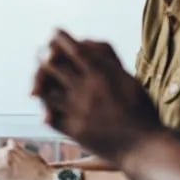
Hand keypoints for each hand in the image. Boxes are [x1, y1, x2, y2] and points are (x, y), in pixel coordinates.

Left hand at [32, 30, 161, 161]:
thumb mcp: (130, 82)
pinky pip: (51, 118)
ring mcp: (78, 109)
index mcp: (102, 74)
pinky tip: (45, 113)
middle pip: (54, 67)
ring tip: (35, 83)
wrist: (144, 147)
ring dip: (39, 84)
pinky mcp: (74, 130)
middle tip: (39, 53)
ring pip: (47, 91)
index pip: (75, 50)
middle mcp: (86, 89)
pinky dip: (47, 114)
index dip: (61, 40)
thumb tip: (95, 51)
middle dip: (43, 58)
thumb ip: (111, 66)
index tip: (54, 32)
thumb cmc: (142, 113)